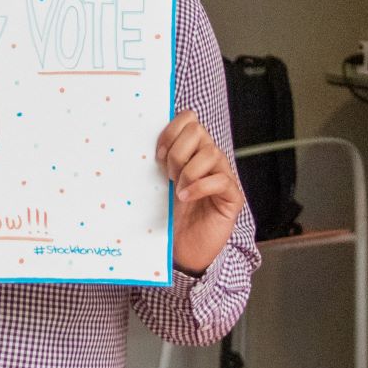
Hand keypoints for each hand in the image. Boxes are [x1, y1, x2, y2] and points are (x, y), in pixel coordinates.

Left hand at [157, 110, 246, 274]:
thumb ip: (158, 162)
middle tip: (169, 175)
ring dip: (188, 171)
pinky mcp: (232, 196)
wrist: (184, 249)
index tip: (158, 155)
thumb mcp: (159, 183)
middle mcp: (210, 158)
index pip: (188, 118)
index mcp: (193, 150)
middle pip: (198, 130)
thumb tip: (136, 142)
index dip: (171, 131)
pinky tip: (185, 198)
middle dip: (178, 152)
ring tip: (178, 190)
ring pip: (211, 152)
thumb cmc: (170, 216)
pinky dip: (199, 187)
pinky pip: (220, 179)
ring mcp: (223, 175)